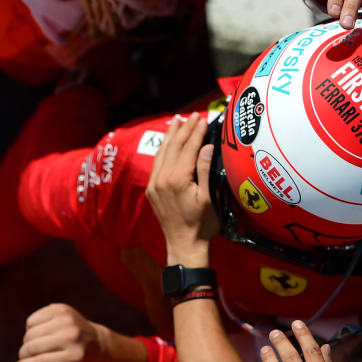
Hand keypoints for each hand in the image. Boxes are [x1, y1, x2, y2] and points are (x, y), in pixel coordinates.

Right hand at [14, 303, 144, 361]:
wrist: (93, 342)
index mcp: (74, 358)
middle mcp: (72, 337)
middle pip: (32, 347)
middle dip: (23, 356)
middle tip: (25, 359)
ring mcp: (67, 320)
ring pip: (29, 334)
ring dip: (26, 343)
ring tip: (35, 348)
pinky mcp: (60, 309)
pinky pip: (31, 321)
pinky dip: (30, 330)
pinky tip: (41, 335)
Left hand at [144, 112, 217, 263]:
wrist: (184, 246)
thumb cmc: (202, 225)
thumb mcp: (209, 198)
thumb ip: (205, 169)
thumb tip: (207, 146)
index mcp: (177, 179)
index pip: (188, 148)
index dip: (196, 132)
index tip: (203, 118)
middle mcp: (162, 179)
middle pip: (173, 147)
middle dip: (184, 129)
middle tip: (192, 115)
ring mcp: (154, 184)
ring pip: (162, 153)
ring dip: (171, 136)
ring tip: (177, 121)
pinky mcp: (152, 190)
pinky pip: (157, 163)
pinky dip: (163, 149)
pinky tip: (168, 143)